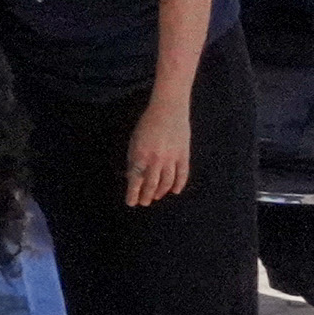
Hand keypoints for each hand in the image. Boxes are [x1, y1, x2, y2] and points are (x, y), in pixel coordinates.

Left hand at [126, 91, 192, 206]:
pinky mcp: (184, 155)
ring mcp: (172, 158)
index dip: (133, 193)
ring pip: (167, 182)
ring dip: (160, 192)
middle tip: (144, 203)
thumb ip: (134, 159)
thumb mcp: (134, 141)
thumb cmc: (147, 125)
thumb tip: (132, 177)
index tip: (131, 202)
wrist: (168, 111)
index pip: (135, 180)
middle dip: (146, 196)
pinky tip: (174, 191)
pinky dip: (178, 184)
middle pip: (151, 184)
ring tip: (155, 197)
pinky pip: (182, 174)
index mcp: (140, 154)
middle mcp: (156, 159)